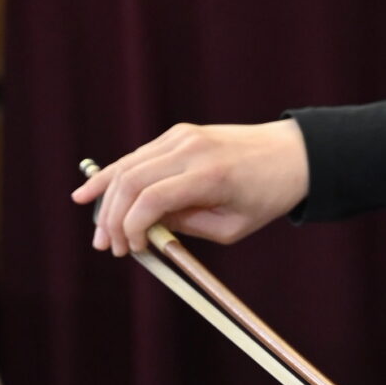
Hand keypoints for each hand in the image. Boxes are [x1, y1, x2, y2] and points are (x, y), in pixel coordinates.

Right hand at [74, 118, 309, 254]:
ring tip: (98, 231)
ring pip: (128, 166)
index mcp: (210, 176)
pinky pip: (138, 156)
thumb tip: (145, 230)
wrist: (294, 153)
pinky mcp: (178, 134)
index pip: (151, 200)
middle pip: (131, 181)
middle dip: (112, 218)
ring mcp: (182, 137)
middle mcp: (191, 150)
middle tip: (108, 248)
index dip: (131, 228)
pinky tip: (91, 193)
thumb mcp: (232, 227)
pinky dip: (114, 176)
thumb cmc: (267, 195)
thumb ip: (186, 228)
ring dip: (106, 200)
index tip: (131, 251)